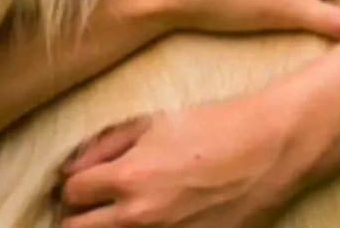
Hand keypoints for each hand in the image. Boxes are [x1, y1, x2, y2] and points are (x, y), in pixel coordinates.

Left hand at [57, 94, 306, 227]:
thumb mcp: (153, 122)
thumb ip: (104, 144)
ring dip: (110, 227)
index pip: (72, 194)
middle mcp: (141, 216)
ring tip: (125, 211)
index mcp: (128, 178)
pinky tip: (159, 219)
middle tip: (94, 204)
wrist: (269, 149)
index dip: (76, 186)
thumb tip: (70, 167)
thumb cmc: (212, 126)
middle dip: (81, 215)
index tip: (87, 181)